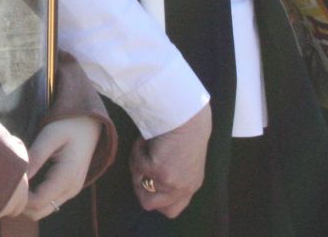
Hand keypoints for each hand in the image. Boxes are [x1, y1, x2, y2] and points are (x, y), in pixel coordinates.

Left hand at [18, 115, 100, 220]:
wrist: (88, 125)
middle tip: (9, 183)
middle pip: (39, 212)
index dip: (20, 198)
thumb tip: (19, 176)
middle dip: (21, 203)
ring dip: (28, 202)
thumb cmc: (66, 126)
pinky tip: (27, 181)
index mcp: (66, 177)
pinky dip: (35, 198)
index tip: (7, 182)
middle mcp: (70, 189)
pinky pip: (48, 202)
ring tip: (18, 181)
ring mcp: (70, 191)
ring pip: (43, 210)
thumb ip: (35, 157)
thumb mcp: (49, 136)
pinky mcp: (68, 189)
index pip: (38, 201)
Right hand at [130, 102, 209, 217]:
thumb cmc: (183, 130)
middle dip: (140, 188)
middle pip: (152, 205)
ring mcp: (171, 183)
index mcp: (190, 186)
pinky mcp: (160, 171)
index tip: (149, 180)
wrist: (187, 116)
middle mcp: (183, 189)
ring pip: (140, 187)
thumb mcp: (182, 161)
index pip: (171, 209)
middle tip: (141, 168)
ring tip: (144, 150)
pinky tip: (145, 140)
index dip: (155, 198)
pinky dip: (136, 151)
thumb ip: (171, 175)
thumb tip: (146, 181)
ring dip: (137, 169)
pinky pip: (136, 166)